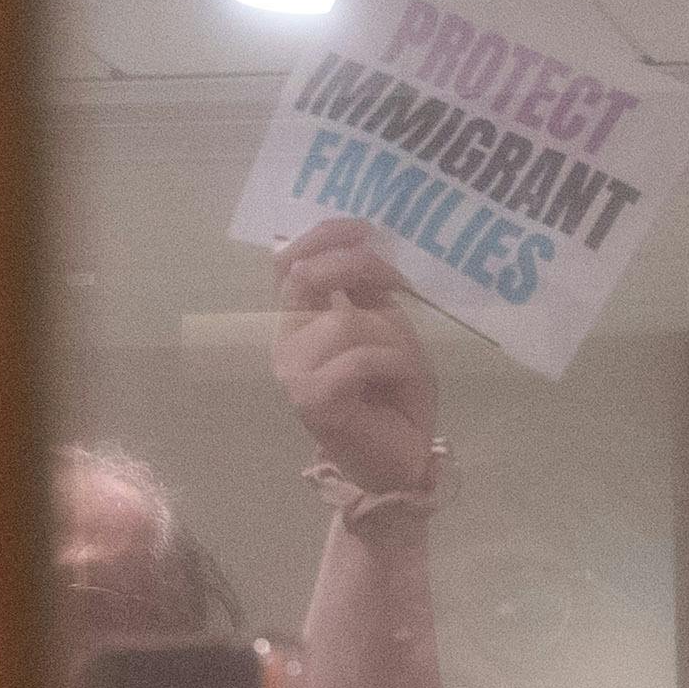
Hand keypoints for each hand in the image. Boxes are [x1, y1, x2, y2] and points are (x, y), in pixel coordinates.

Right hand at [271, 216, 438, 500]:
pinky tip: (399, 381)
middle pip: (308, 276)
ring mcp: (292, 371)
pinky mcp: (311, 397)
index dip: (321, 236)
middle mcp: (286, 342)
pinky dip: (391, 362)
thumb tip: (364, 243)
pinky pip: (358, 357)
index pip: (288, 263)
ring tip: (402, 364)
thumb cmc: (396, 400)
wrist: (401, 461)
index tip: (364, 226)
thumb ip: (368, 293)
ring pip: (345, 321)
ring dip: (390, 337)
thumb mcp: (389, 332)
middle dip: (359, 269)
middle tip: (399, 286)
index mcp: (299, 323)